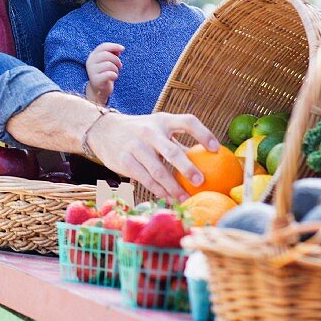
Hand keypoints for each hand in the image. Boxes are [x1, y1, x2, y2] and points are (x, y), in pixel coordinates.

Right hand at [85, 42, 122, 104]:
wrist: (99, 89)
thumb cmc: (105, 73)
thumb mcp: (108, 61)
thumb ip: (112, 54)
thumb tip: (119, 49)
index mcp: (93, 56)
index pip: (103, 46)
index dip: (114, 46)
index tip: (123, 49)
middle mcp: (90, 62)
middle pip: (106, 55)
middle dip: (116, 60)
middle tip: (119, 66)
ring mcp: (91, 71)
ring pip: (109, 64)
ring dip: (116, 69)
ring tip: (115, 73)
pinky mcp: (96, 80)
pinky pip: (109, 74)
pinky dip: (115, 75)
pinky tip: (114, 78)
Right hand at [85, 111, 220, 201]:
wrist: (103, 130)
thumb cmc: (138, 132)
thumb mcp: (157, 128)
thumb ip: (177, 142)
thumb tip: (207, 161)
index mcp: (163, 121)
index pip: (187, 122)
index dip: (204, 134)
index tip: (217, 149)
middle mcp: (150, 132)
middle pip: (172, 151)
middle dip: (187, 168)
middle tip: (201, 182)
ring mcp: (136, 147)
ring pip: (158, 171)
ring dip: (173, 188)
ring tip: (186, 199)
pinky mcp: (125, 161)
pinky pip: (145, 180)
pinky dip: (158, 191)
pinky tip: (168, 198)